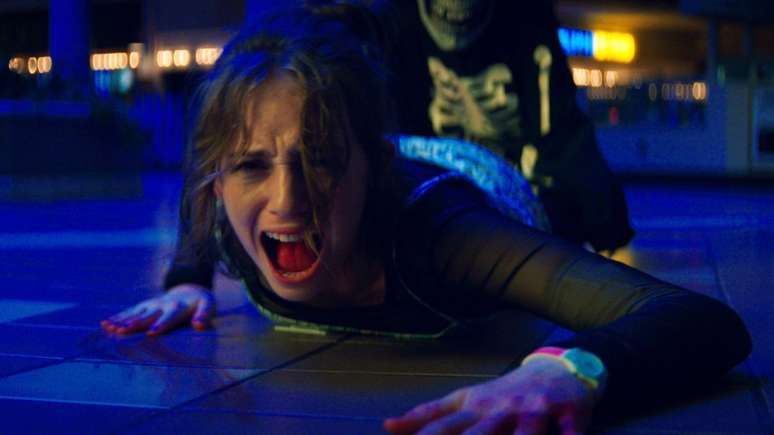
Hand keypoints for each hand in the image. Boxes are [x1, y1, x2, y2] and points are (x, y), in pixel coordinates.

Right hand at [100, 284, 214, 335]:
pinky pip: (129, 312)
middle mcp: (162, 306)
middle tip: (123, 330)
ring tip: (109, 328)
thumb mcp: (208, 306)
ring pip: (135, 314)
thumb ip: (204, 316)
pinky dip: (117, 318)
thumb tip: (199, 325)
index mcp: (178, 308)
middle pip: (147, 316)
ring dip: (122, 321)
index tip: (153, 332)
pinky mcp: (144, 306)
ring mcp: (151, 305)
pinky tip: (105, 324)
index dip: (161, 324)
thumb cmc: (201, 303)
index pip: (168, 318)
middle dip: (135, 324)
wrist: (191, 290)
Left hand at [384, 358, 596, 434]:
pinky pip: (571, 433)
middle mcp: (501, 408)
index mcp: (475, 406)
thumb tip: (387, 426)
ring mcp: (535, 410)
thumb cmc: (505, 393)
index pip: (442, 424)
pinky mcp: (570, 412)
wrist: (558, 368)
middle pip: (478, 434)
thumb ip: (429, 415)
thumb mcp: (466, 399)